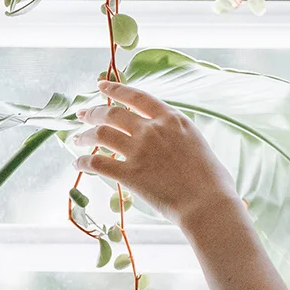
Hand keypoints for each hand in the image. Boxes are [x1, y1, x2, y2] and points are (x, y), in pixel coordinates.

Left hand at [71, 80, 239, 229]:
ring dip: (85, 135)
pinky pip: (98, 164)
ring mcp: (140, 150)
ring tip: (77, 138)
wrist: (208, 203)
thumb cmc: (213, 179)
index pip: (137, 97)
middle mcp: (153, 129)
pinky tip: (78, 164)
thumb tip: (171, 139)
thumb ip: (178, 135)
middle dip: (94, 111)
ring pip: (102, 134)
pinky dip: (84, 162)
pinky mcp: (130, 174)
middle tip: (82, 114)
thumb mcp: (196, 142)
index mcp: (172, 119)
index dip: (116, 89)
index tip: (101, 86)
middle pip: (114, 113)